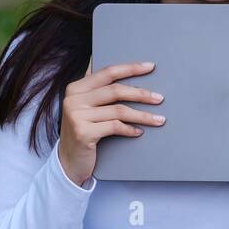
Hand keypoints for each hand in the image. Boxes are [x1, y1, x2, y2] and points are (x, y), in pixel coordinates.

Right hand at [57, 61, 164, 186]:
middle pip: (115, 91)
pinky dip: (130, 129)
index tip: (150, 67)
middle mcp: (73, 99)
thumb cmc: (84, 131)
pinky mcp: (83, 132)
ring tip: (159, 119)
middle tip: (160, 98)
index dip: (130, 68)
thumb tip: (123, 70)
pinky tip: (139, 132)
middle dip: (141, 94)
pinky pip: (115, 127)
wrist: (68, 162)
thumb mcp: (86, 108)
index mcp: (75, 88)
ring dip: (142, 115)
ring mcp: (77, 116)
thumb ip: (97, 90)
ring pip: (118, 110)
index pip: (108, 73)